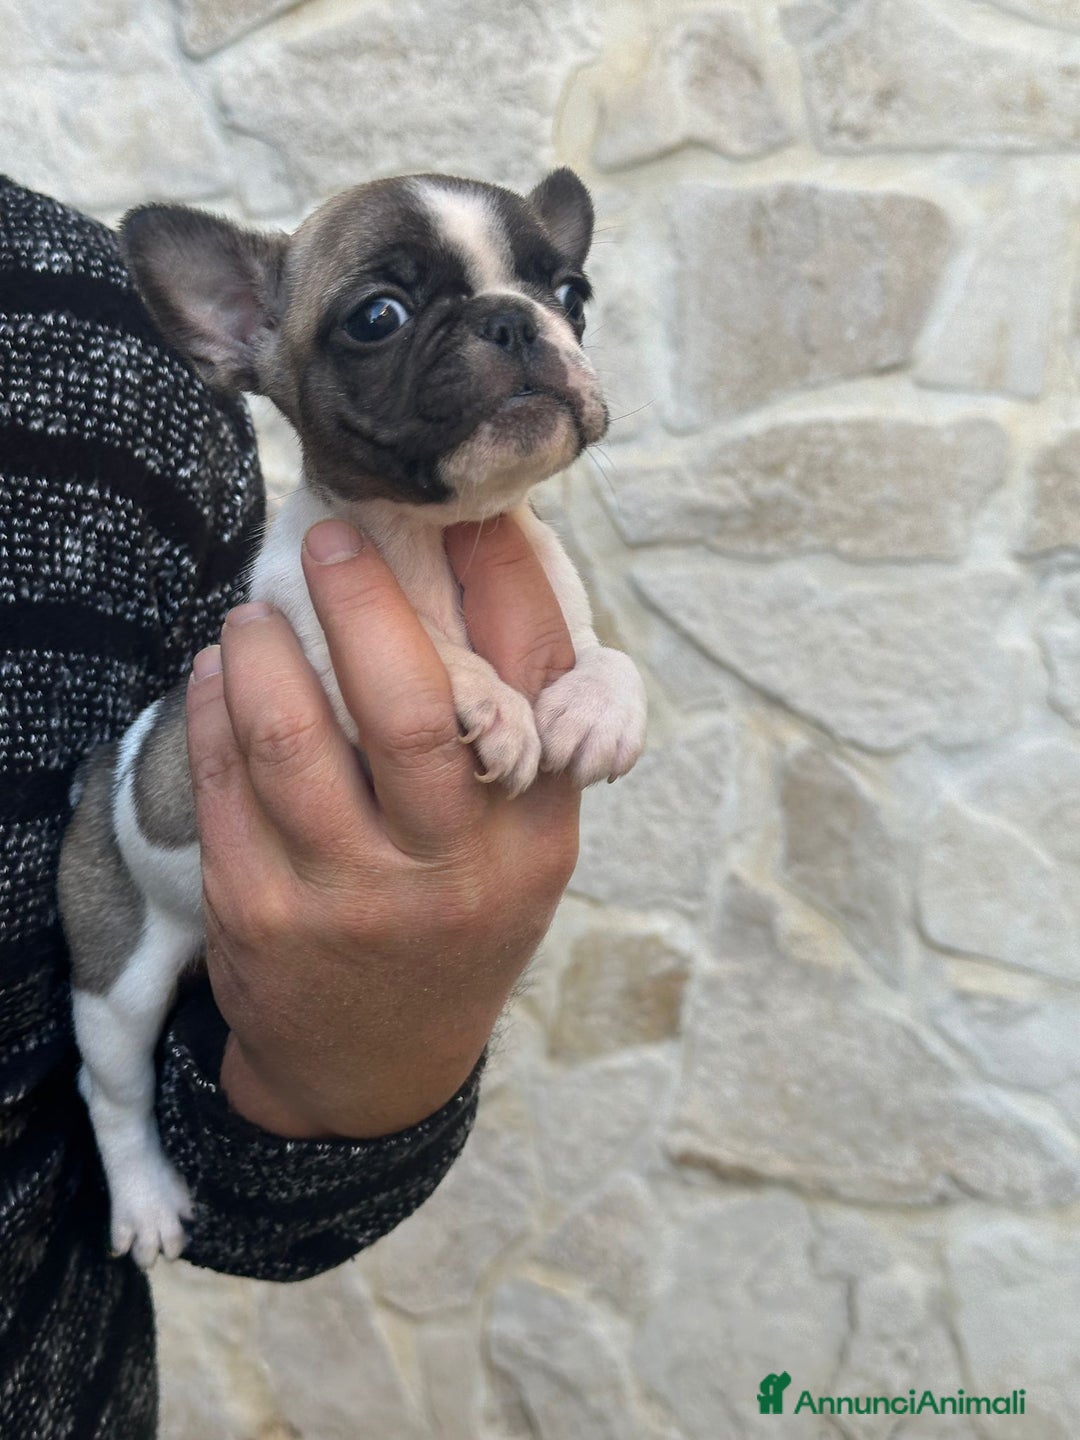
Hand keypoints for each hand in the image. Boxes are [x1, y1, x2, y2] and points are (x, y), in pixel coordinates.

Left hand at [184, 514, 578, 1138]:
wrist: (378, 1065)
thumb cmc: (460, 920)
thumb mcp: (524, 846)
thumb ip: (520, 732)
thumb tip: (485, 568)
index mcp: (534, 834)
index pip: (538, 680)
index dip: (504, 577)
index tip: (469, 508)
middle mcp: (452, 868)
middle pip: (410, 706)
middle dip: (363, 597)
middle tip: (332, 536)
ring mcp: (350, 898)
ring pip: (292, 738)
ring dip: (263, 649)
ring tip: (253, 613)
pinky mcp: (259, 915)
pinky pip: (222, 784)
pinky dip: (213, 707)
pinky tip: (219, 672)